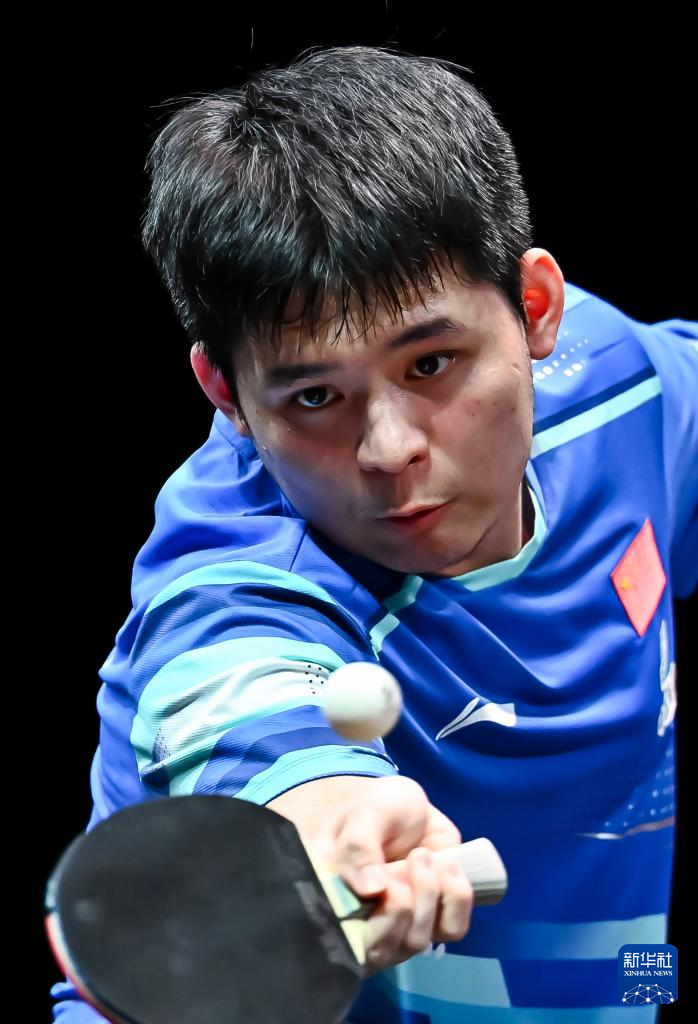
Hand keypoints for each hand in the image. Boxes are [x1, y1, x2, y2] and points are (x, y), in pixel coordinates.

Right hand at [308, 776, 472, 969]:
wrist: (408, 804)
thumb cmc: (377, 808)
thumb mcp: (364, 815)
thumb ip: (360, 846)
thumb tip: (372, 891)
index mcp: (332, 900)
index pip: (340, 940)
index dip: (365, 922)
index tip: (383, 884)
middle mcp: (362, 922)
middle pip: (381, 951)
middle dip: (400, 908)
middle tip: (409, 860)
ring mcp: (398, 924)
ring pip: (416, 941)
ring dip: (427, 897)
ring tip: (421, 855)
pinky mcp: (433, 918)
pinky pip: (452, 929)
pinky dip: (456, 899)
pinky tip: (447, 865)